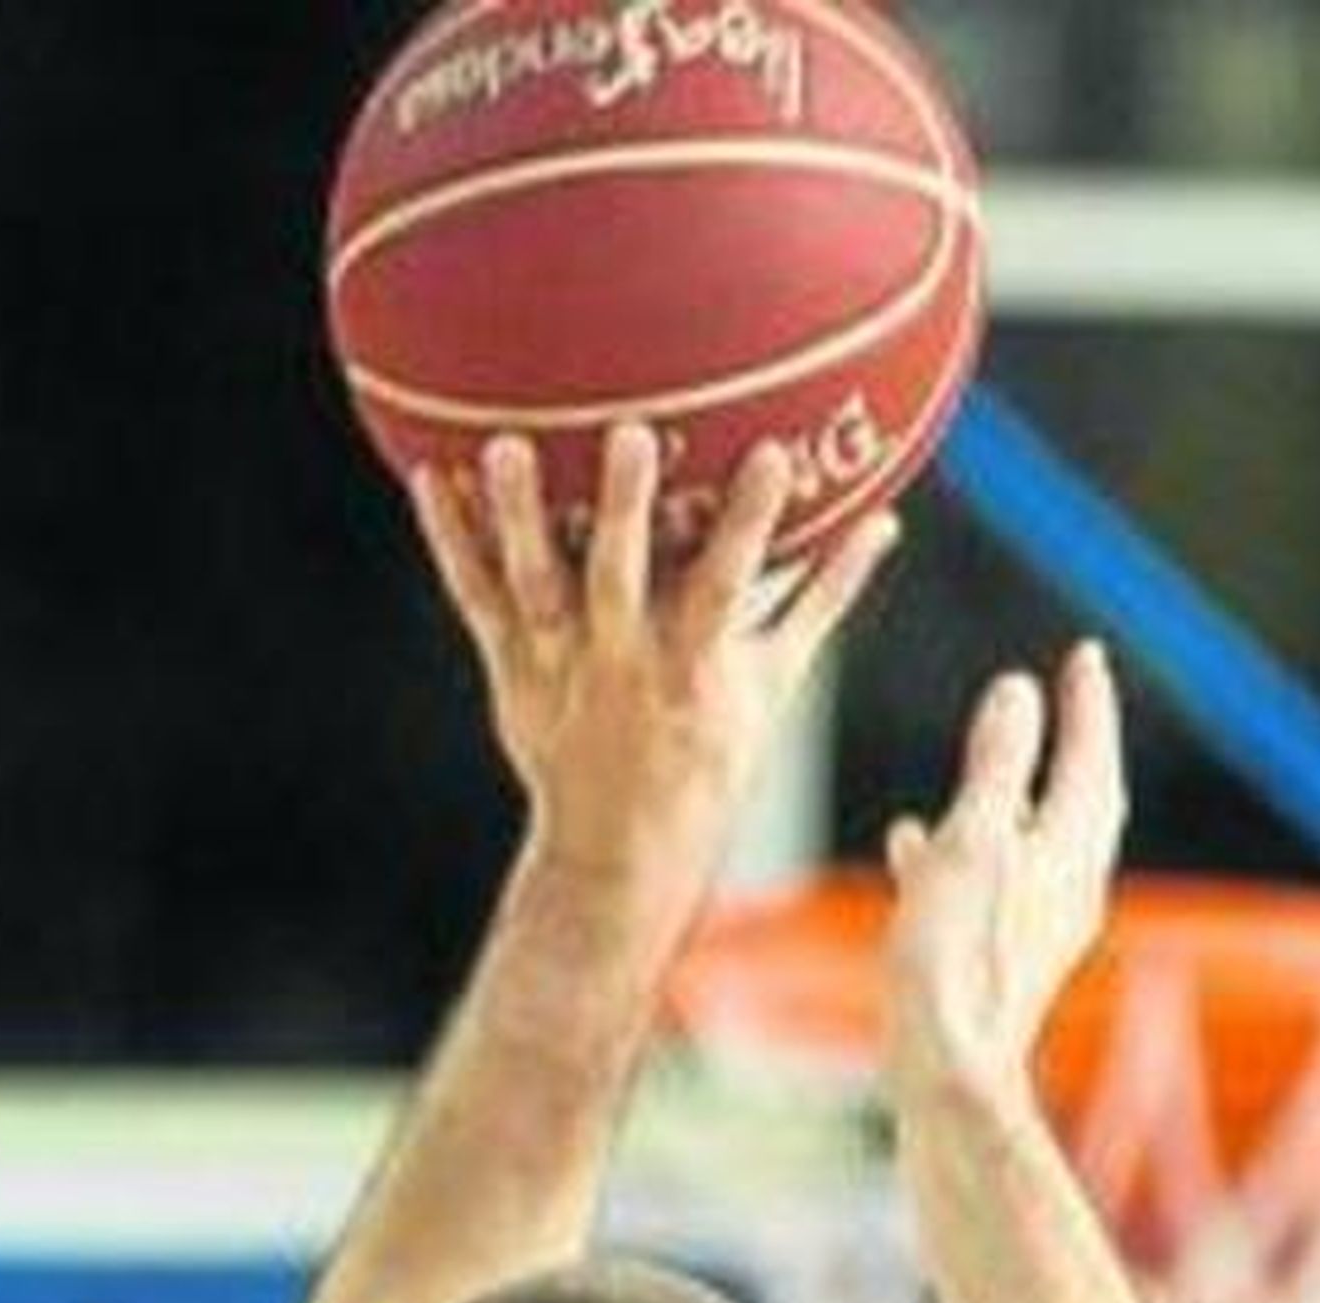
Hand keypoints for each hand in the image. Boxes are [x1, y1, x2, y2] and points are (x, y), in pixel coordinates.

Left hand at [413, 423, 896, 925]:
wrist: (618, 852)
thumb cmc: (707, 759)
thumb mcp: (774, 684)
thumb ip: (824, 597)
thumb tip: (887, 523)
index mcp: (693, 667)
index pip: (729, 585)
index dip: (751, 522)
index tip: (774, 452)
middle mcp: (623, 663)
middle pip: (622, 578)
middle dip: (627, 508)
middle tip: (632, 432)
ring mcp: (560, 667)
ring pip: (536, 585)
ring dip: (518, 516)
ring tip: (504, 445)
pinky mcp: (512, 670)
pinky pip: (476, 598)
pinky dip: (451, 541)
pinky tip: (431, 474)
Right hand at [885, 645, 1125, 1111]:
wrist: (947, 1067)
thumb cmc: (956, 957)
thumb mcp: (973, 839)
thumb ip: (998, 763)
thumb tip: (1019, 692)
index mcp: (1069, 849)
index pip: (1091, 757)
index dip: (1087, 704)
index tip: (1085, 657)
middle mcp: (1070, 888)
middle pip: (1083, 801)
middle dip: (1074, 746)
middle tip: (1072, 699)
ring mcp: (1040, 929)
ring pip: (1037, 844)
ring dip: (1017, 797)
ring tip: (993, 764)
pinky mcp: (1004, 961)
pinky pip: (993, 885)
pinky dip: (967, 851)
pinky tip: (913, 845)